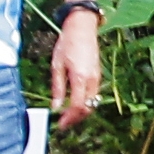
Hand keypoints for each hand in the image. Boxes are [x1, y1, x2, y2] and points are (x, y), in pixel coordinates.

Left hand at [50, 8, 106, 127]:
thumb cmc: (67, 43)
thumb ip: (57, 88)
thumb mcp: (57, 66)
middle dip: (76, 118)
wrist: (82, 28)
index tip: (60, 125)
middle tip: (63, 123)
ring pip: (93, 103)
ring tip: (68, 115)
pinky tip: (74, 102)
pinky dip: (85, 103)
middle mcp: (91, 80)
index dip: (69, 119)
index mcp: (80, 77)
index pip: (78, 106)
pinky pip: (93, 95)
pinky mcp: (97, 75)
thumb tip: (55, 107)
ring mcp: (97, 78)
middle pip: (88, 108)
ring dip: (81, 112)